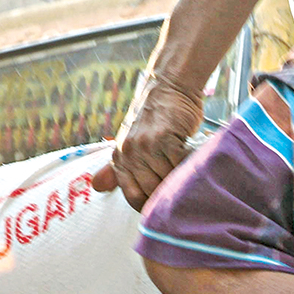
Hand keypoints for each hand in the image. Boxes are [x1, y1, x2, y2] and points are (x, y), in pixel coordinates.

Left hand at [91, 78, 204, 209]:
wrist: (169, 86)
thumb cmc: (154, 117)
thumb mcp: (130, 141)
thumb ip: (116, 168)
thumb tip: (96, 187)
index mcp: (120, 157)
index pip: (134, 196)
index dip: (151, 206)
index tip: (166, 207)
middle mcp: (129, 152)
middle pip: (152, 192)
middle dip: (169, 195)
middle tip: (184, 194)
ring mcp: (146, 145)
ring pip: (168, 180)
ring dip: (182, 182)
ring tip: (192, 179)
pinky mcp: (165, 137)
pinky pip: (180, 164)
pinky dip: (190, 167)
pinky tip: (196, 165)